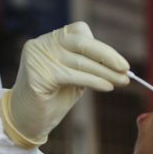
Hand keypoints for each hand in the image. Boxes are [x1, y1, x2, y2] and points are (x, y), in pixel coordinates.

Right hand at [1, 22, 128, 147]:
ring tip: (122, 81)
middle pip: (81, 43)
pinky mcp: (37, 75)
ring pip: (80, 61)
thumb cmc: (52, 99)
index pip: (80, 32)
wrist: (25, 121)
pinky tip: (107, 87)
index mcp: (49, 40)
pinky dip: (94, 80)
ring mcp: (37, 58)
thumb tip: (120, 65)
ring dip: (105, 72)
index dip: (102, 47)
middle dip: (107, 56)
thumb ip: (88, 65)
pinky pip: (73, 75)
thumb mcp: (73, 77)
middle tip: (126, 69)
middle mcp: (41, 44)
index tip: (120, 63)